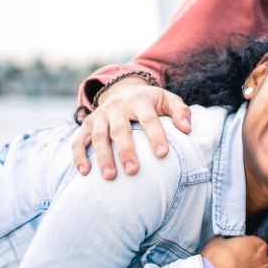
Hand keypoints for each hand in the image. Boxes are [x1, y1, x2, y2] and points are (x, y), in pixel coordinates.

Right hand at [71, 77, 190, 178]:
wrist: (123, 90)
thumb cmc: (151, 102)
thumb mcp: (167, 100)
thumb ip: (180, 112)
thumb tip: (188, 129)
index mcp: (139, 99)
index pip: (148, 118)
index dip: (155, 136)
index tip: (162, 155)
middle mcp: (116, 106)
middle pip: (119, 129)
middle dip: (126, 151)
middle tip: (133, 171)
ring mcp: (100, 115)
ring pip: (98, 136)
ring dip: (102, 157)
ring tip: (110, 177)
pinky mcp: (87, 124)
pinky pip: (79, 140)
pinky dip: (79, 156)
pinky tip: (85, 172)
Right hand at [200, 236, 267, 267]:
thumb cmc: (213, 261)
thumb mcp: (218, 241)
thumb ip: (229, 242)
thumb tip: (226, 243)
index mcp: (259, 246)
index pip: (257, 245)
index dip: (247, 250)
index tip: (239, 254)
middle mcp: (265, 263)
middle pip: (262, 261)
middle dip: (253, 263)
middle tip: (238, 267)